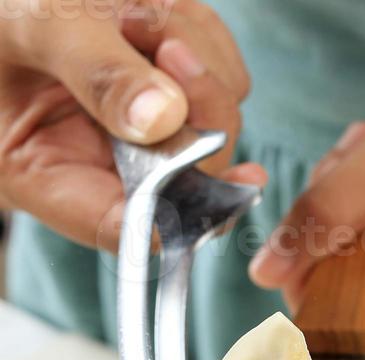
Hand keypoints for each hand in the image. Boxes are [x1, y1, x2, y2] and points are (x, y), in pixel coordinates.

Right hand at [0, 0, 264, 248]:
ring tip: (130, 15)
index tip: (235, 184)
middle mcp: (104, 166)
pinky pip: (220, 74)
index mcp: (51, 177)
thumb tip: (166, 118)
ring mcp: (144, 131)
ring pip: (216, 117)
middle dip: (195, 107)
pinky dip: (200, 38)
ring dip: (193, 58)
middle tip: (166, 47)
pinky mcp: (171, 93)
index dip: (184, 218)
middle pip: (191, 174)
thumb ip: (97, 73)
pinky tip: (148, 13)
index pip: (129, 226)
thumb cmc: (2, 15)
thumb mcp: (31, 29)